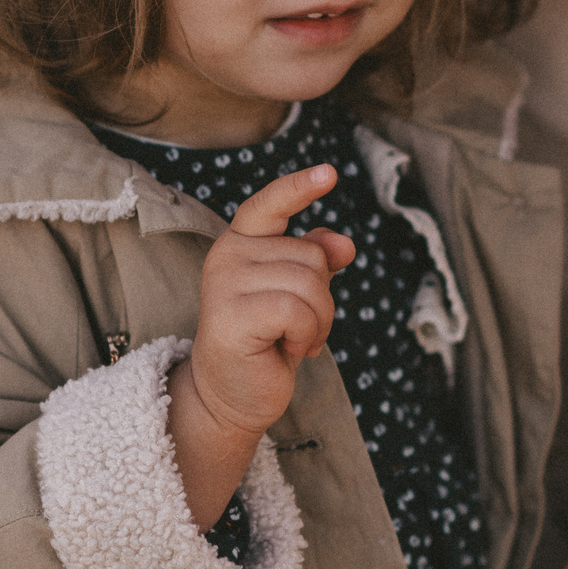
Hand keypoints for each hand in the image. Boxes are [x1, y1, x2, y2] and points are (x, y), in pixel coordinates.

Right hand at [171, 166, 354, 525]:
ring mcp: (224, 284)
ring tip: (293, 339)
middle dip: (323, 298)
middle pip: (311, 255)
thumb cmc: (265, 342)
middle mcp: (228, 255)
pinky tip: (286, 349)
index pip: (270, 203)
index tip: (329, 173)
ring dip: (317, 321)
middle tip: (301, 328)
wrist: (231, 396)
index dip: (300, 186)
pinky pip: (298, 310)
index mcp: (242, 242)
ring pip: (310, 284)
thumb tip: (343, 243)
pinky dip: (306, 334)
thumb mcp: (296, 296)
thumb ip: (315, 262)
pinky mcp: (230, 316)